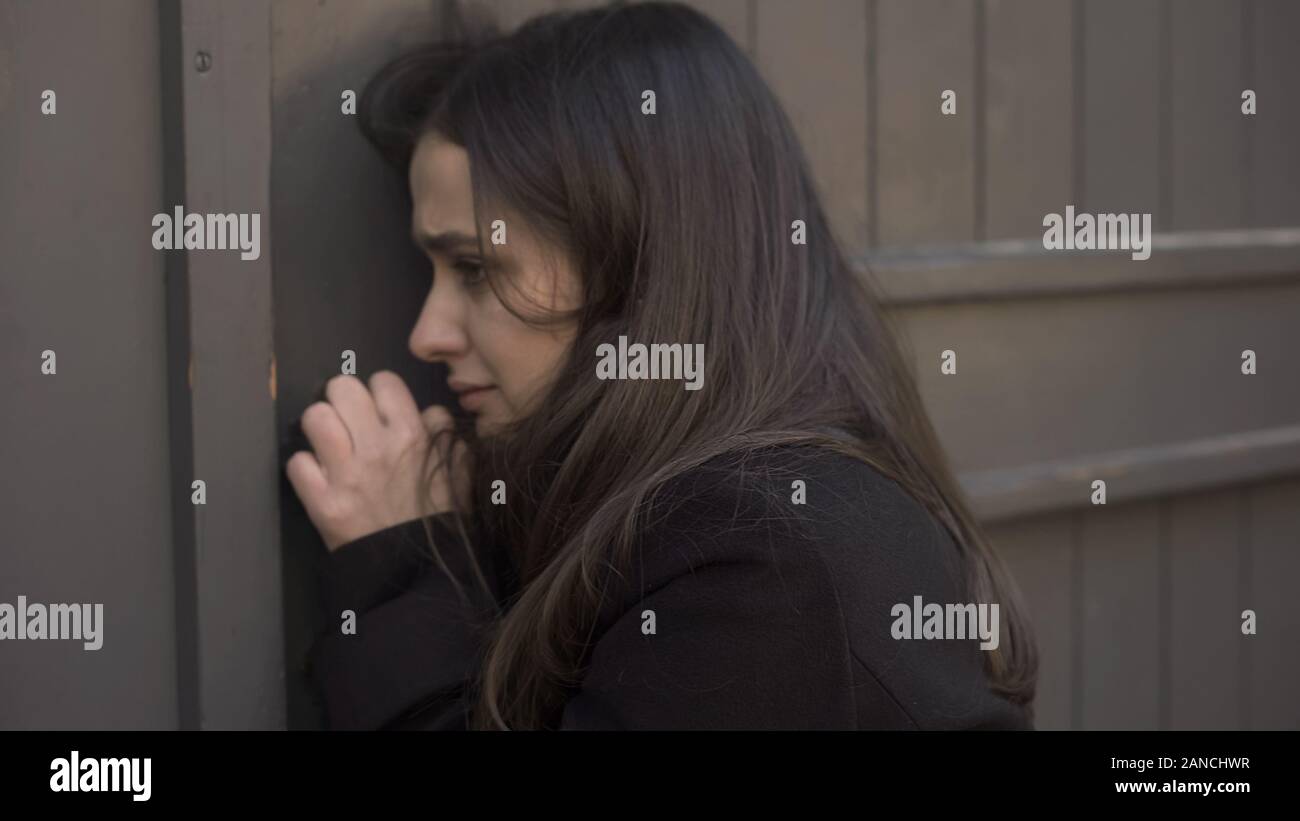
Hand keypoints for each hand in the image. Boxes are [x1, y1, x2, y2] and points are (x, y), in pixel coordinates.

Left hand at [285, 372, 470, 550]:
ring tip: (331, 444)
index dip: (380, 392)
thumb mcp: (460, 470)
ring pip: (315, 417)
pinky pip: (297, 463)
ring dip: (321, 427)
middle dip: (344, 400)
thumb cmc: (443, 519)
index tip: (380, 408)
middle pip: (341, 388)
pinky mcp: (322, 502)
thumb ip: (444, 433)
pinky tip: (320, 477)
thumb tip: (427, 412)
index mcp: (412, 435)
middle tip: (350, 420)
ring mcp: (346, 474)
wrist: (420, 572)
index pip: (383, 381)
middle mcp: (376, 447)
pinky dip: (306, 468)